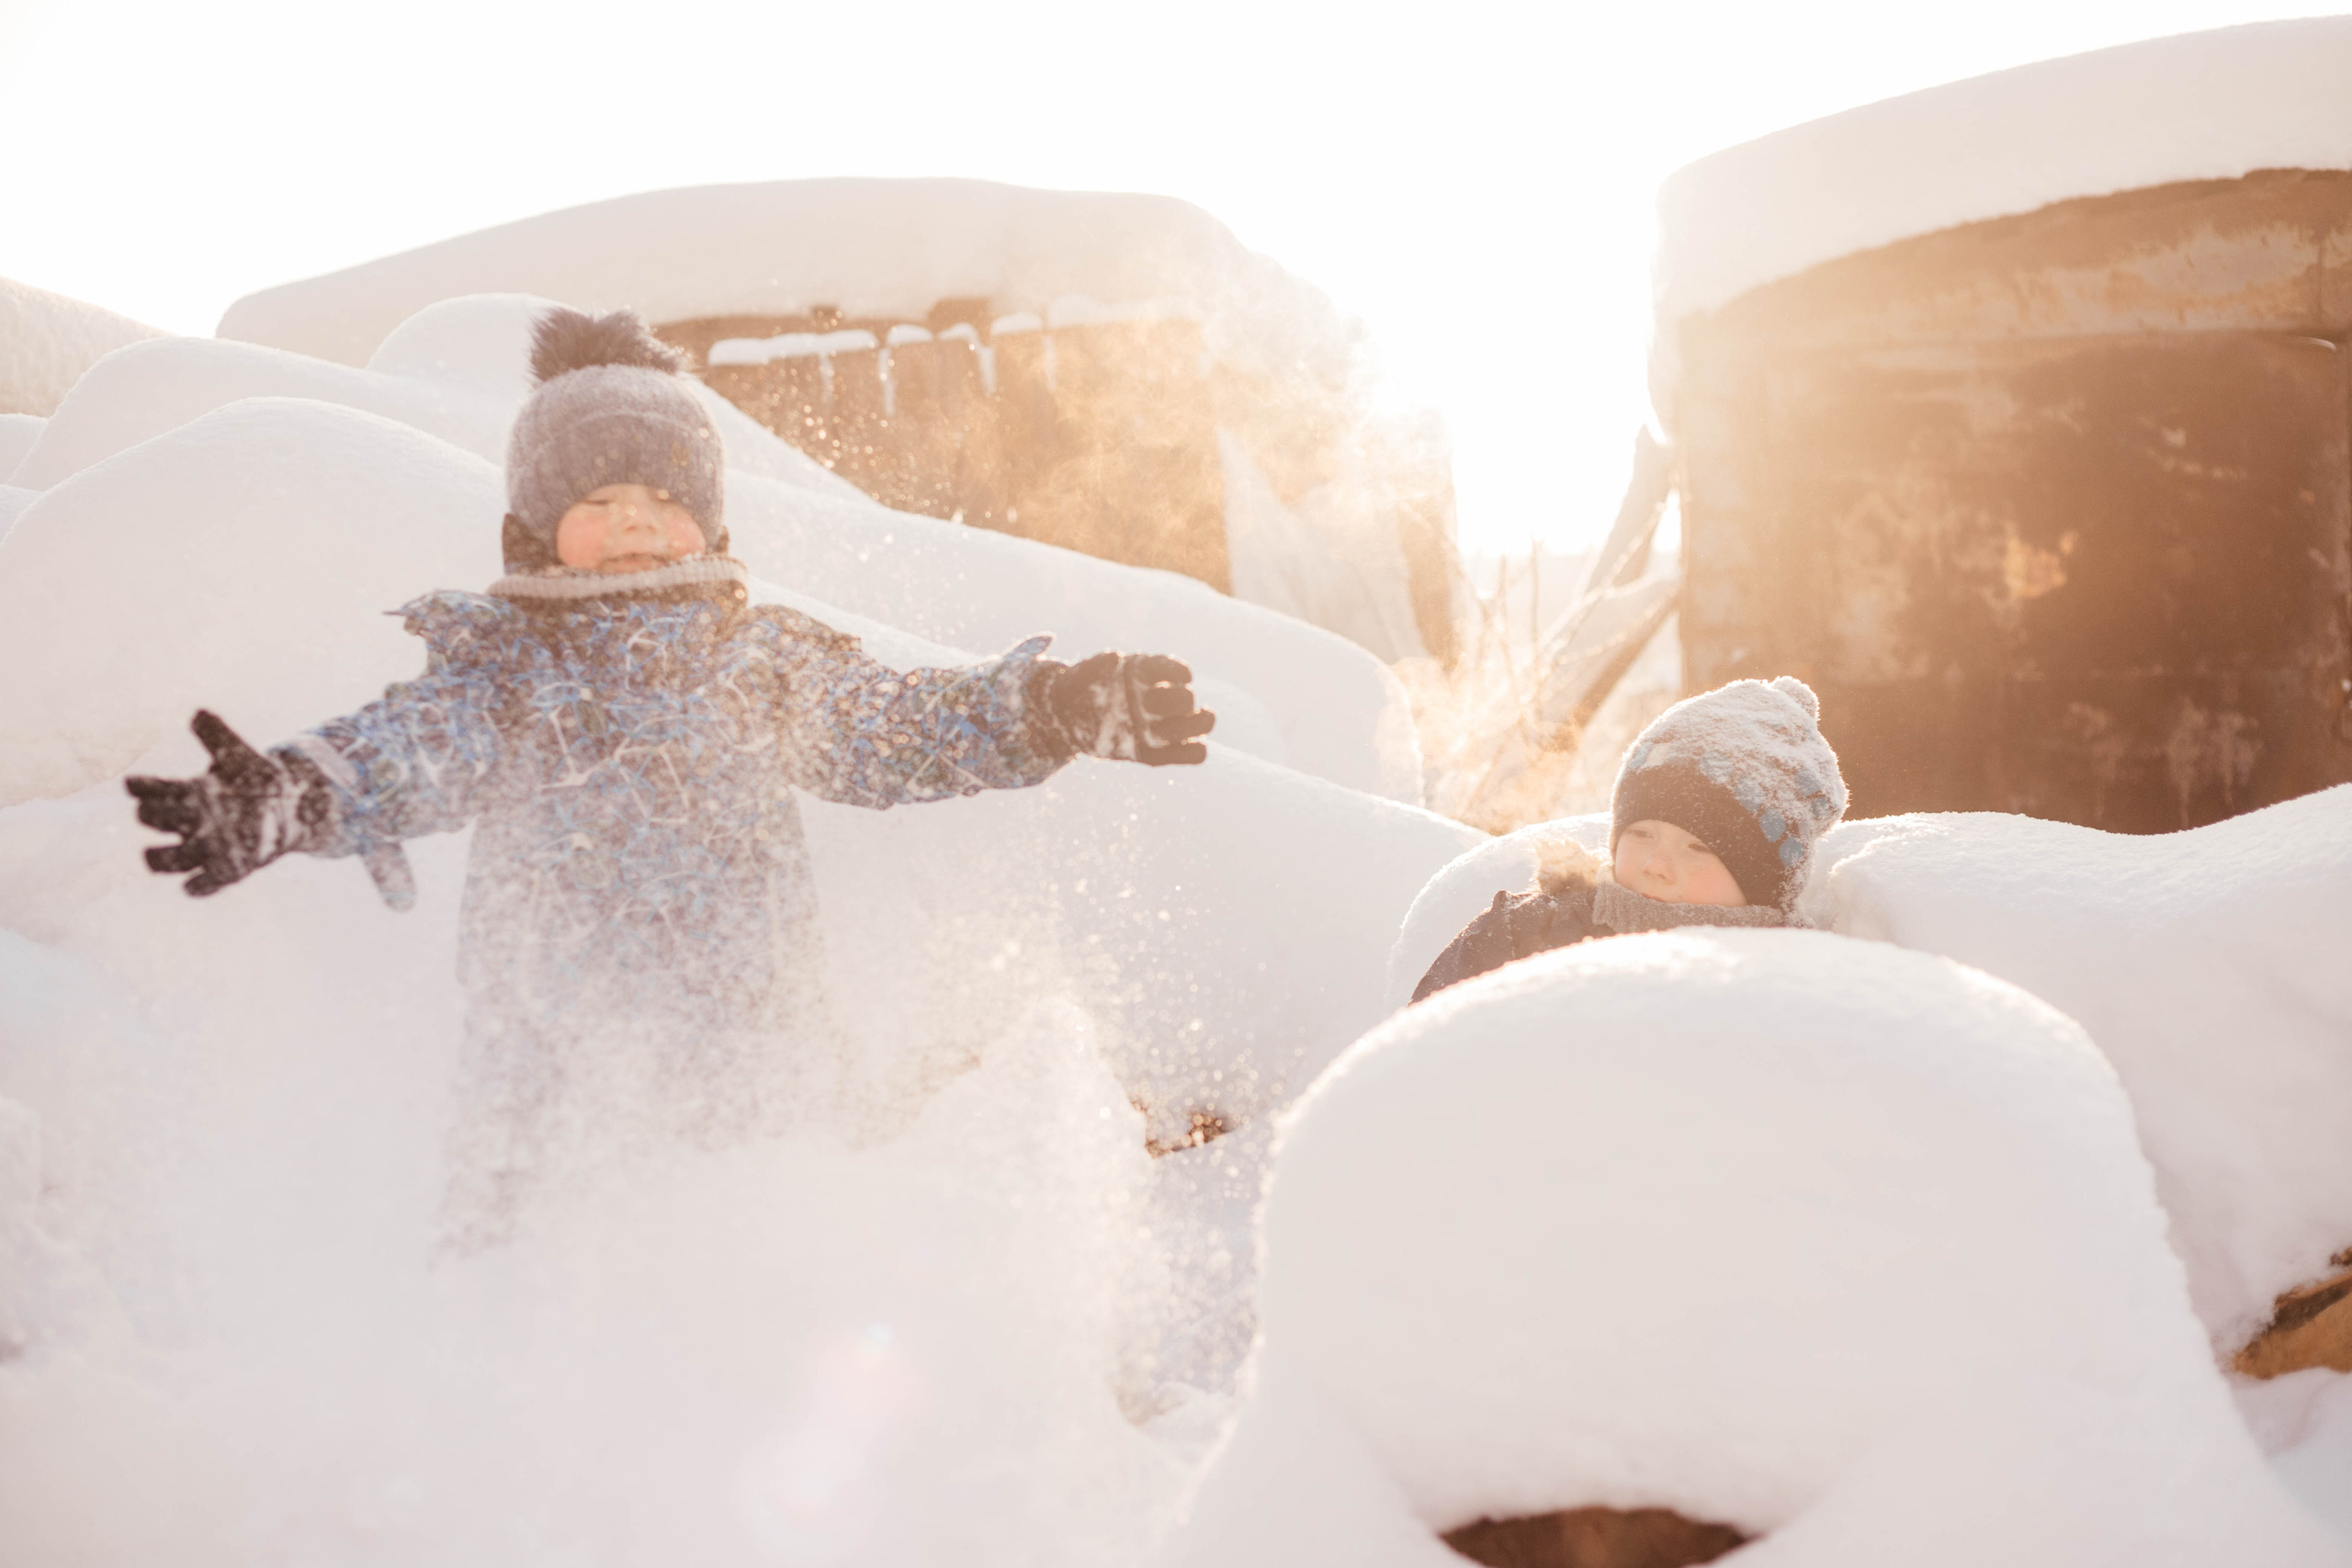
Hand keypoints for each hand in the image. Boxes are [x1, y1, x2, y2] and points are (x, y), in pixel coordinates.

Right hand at [125, 711, 327, 896]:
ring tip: (154, 854)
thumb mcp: (239, 754)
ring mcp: (205, 847)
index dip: (140, 788)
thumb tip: (198, 713)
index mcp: (187, 793)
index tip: (135, 784)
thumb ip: (217, 735)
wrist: (290, 807)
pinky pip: (203, 885)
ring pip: (167, 860)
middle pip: (154, 821)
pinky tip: (196, 883)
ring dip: (159, 858)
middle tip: (154, 812)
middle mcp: (189, 822)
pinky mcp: (227, 869)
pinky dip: (197, 887)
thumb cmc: (255, 780)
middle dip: (150, 817)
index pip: (150, 789)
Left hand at [1046, 652, 1215, 765]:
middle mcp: (1160, 698)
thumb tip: (1115, 659)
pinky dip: (1194, 751)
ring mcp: (1163, 725)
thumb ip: (1096, 666)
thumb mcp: (1081, 674)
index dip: (1175, 672)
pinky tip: (1167, 748)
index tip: (1158, 679)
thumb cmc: (1079, 689)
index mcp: (1147, 675)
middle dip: (1178, 701)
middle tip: (1150, 705)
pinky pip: (1194, 754)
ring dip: (1193, 725)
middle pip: (1188, 699)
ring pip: (1202, 722)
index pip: (1175, 670)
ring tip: (1165, 730)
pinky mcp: (1158, 752)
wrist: (1066, 718)